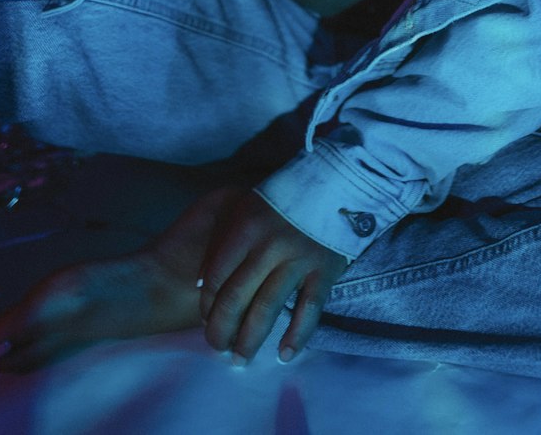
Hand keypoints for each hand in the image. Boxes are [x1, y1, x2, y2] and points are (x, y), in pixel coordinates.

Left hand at [198, 187, 348, 364]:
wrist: (336, 181)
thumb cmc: (284, 196)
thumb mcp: (248, 205)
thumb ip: (226, 237)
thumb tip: (204, 282)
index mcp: (246, 225)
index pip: (217, 275)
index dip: (207, 303)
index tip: (205, 318)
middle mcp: (269, 244)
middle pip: (236, 297)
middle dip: (221, 329)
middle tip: (216, 347)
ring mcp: (298, 259)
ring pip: (267, 309)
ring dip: (250, 339)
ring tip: (239, 360)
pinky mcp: (325, 270)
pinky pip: (308, 310)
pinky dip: (296, 336)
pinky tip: (283, 355)